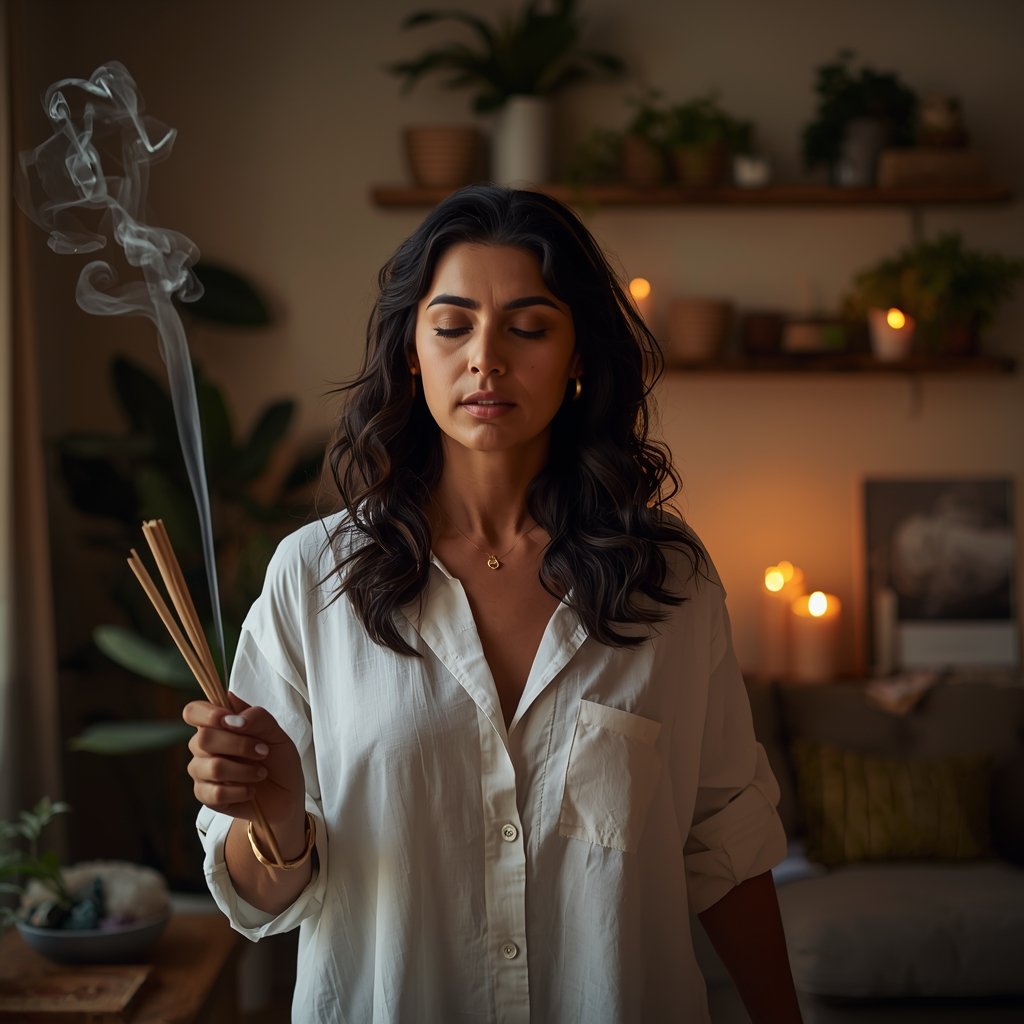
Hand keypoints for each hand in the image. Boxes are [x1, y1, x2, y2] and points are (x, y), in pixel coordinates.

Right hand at [183, 693, 304, 834]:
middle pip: (202, 739)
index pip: (194, 711)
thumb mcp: (277, 734)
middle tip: (263, 752)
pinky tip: (251, 790)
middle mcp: (204, 747)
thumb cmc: (277, 760)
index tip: (230, 721)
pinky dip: (241, 791)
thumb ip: (257, 718)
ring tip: (261, 773)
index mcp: (219, 725)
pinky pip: (216, 793)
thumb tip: (231, 718)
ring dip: (245, 771)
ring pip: (213, 767)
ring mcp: (202, 772)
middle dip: (239, 745)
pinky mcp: (205, 796)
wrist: (285, 795)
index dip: (207, 714)